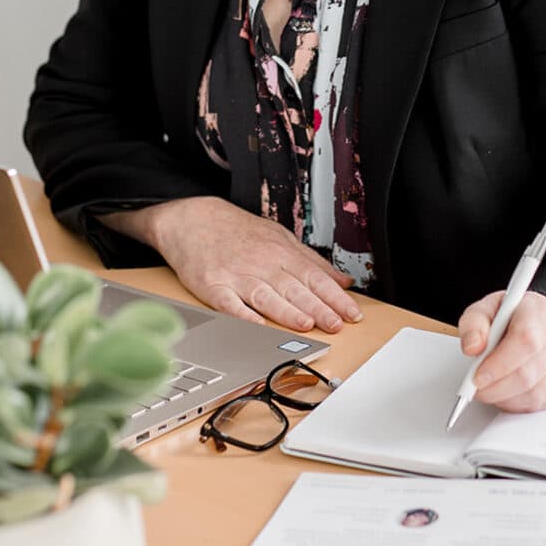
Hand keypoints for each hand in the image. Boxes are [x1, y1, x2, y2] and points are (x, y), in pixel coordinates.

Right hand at [146, 196, 362, 333]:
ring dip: (287, 312)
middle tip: (337, 325)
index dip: (335, 297)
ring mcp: (237, 274)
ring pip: (266, 296)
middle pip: (294, 288)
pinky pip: (229, 304)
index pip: (315, 276)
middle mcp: (262, 263)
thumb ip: (312, 260)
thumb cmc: (240, 232)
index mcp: (280, 251)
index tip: (352, 313)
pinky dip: (243, 316)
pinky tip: (257, 325)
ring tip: (307, 325)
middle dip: (318, 308)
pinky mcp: (213, 286)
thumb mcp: (280, 237)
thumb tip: (342, 281)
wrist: (194, 220)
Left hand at [456, 289, 545, 412]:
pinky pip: (543, 404)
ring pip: (537, 393)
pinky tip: (506, 394)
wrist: (539, 321)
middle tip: (476, 388)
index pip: (525, 340)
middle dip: (497, 387)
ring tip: (489, 390)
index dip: (500, 363)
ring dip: (506, 398)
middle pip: (530, 372)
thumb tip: (472, 347)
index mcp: (539, 312)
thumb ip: (474, 323)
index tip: (477, 376)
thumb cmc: (513, 316)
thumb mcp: (486, 309)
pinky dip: (518, 404)